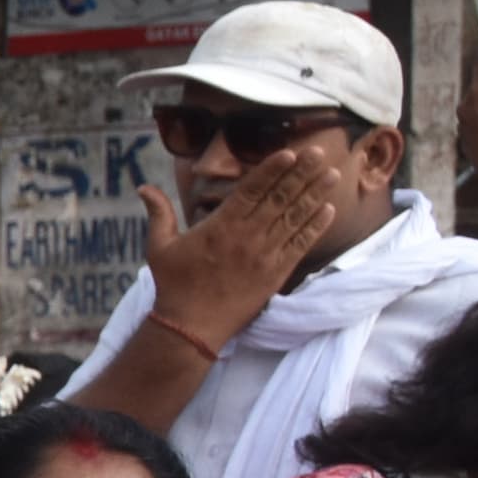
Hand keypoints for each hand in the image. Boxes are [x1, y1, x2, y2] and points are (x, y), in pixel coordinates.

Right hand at [138, 150, 336, 347]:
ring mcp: (266, 255)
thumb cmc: (173, 284)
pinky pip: (301, 245)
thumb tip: (143, 187)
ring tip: (333, 174)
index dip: (271, 170)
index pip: (251, 190)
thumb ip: (158, 213)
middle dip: (301, 174)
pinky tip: (329, 210)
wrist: (192, 325)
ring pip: (295, 218)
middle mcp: (247, 237)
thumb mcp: (159, 246)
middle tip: (320, 152)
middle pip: (280, 199)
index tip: (289, 152)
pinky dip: (316, 227)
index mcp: (220, 226)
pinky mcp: (277, 273)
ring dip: (316, 195)